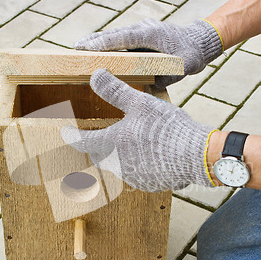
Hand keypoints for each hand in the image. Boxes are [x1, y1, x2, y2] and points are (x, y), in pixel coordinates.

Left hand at [61, 69, 215, 191]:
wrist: (196, 156)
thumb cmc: (167, 128)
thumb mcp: (140, 103)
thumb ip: (115, 91)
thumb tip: (95, 74)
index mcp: (112, 143)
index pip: (82, 141)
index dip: (72, 136)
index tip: (64, 133)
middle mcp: (118, 164)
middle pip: (99, 156)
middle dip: (95, 148)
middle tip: (95, 139)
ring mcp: (134, 177)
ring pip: (118, 167)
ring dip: (118, 157)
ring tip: (127, 146)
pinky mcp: (149, 185)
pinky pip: (137, 175)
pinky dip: (137, 166)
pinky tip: (149, 157)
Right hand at [74, 19, 222, 88]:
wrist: (199, 42)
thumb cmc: (191, 54)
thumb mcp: (184, 66)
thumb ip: (169, 75)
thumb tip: (154, 85)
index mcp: (152, 35)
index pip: (124, 38)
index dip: (105, 43)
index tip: (88, 47)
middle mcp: (144, 29)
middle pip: (115, 34)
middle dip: (94, 40)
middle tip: (75, 48)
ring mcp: (141, 30)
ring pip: (116, 35)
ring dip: (98, 41)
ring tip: (79, 48)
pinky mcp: (140, 36)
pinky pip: (121, 39)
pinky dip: (107, 43)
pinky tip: (95, 51)